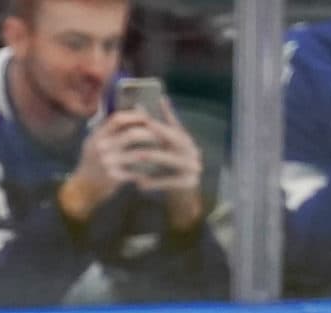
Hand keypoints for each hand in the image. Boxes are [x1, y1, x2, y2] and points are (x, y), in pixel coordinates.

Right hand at [58, 110, 154, 223]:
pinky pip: (136, 171)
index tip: (147, 117)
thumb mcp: (94, 142)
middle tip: (159, 135)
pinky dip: (146, 170)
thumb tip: (129, 113)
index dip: (135, 116)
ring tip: (160, 150)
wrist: (82, 188)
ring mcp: (108, 163)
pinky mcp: (114, 178)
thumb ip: (108, 130)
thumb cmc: (92, 163)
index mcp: (98, 136)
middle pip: (132, 134)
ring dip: (152, 151)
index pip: (118, 119)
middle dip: (149, 133)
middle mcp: (102, 147)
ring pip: (138, 153)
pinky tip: (153, 168)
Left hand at [121, 113, 205, 227]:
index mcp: (186, 141)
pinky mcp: (190, 183)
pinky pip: (169, 181)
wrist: (184, 197)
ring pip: (171, 159)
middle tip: (141, 131)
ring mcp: (193, 166)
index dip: (161, 120)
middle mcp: (192, 151)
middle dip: (158, 134)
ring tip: (138, 155)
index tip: (146, 117)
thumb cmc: (172, 168)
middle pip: (175, 139)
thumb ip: (166, 123)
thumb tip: (161, 98)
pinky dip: (155, 182)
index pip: (174, 127)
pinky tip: (140, 184)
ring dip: (154, 157)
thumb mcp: (170, 144)